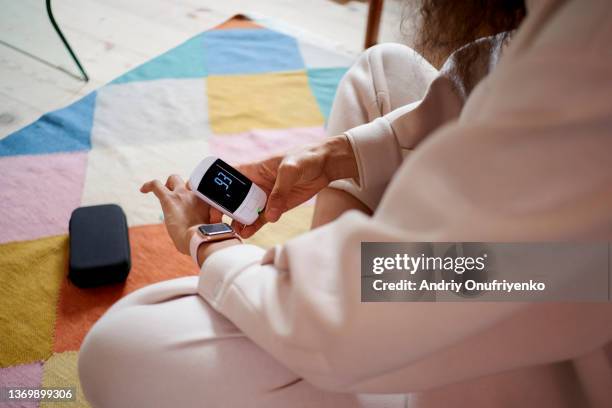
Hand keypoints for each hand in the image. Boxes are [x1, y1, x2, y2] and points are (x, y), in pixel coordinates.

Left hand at [141, 174, 210, 254]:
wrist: (202, 238)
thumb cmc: (209, 237)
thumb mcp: (215, 226)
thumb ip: (211, 222)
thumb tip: (211, 226)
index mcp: (208, 200)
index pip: (202, 191)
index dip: (197, 196)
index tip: (195, 206)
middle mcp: (196, 194)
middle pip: (189, 181)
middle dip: (183, 187)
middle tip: (178, 200)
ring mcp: (182, 194)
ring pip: (174, 179)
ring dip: (168, 185)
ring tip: (163, 194)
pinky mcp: (169, 199)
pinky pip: (156, 185)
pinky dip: (149, 185)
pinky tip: (143, 190)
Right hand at [213, 135, 357, 237]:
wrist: (327, 165)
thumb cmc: (306, 158)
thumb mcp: (291, 170)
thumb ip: (279, 192)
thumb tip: (269, 215)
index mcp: (253, 169)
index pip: (227, 177)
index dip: (212, 187)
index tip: (202, 199)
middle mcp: (255, 184)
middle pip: (232, 198)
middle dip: (221, 209)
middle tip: (215, 222)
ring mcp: (265, 196)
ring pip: (245, 211)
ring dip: (237, 221)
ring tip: (231, 232)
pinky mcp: (276, 207)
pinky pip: (261, 219)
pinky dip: (252, 227)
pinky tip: (245, 234)